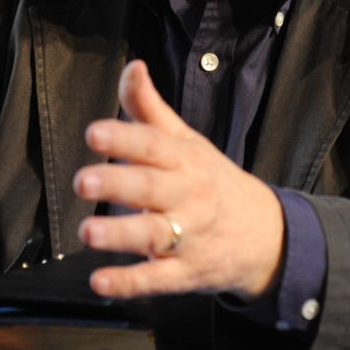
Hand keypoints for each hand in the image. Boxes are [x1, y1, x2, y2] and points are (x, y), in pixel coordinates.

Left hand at [74, 60, 285, 300]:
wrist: (266, 234)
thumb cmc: (213, 181)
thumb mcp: (187, 141)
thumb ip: (150, 108)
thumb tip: (133, 67)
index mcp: (185, 160)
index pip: (154, 145)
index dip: (125, 138)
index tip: (94, 133)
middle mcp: (188, 196)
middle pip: (152, 189)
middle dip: (118, 184)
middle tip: (84, 181)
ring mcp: (190, 237)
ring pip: (154, 235)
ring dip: (120, 235)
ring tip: (88, 231)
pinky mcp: (186, 273)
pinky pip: (158, 279)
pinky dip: (130, 282)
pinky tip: (101, 282)